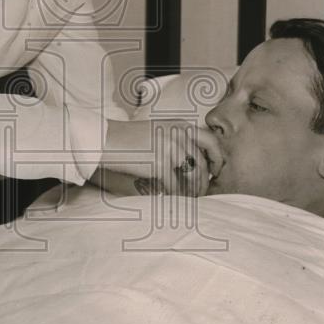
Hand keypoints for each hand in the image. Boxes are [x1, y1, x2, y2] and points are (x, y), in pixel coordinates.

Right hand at [99, 118, 224, 196]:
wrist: (106, 140)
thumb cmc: (130, 140)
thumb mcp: (159, 131)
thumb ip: (178, 140)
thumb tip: (195, 163)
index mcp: (180, 124)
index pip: (211, 140)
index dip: (217, 158)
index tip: (216, 171)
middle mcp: (178, 134)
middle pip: (202, 162)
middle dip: (204, 180)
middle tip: (203, 191)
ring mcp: (170, 148)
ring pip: (192, 176)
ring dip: (193, 190)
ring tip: (190, 198)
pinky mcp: (160, 164)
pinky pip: (175, 185)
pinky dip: (176, 195)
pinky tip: (174, 200)